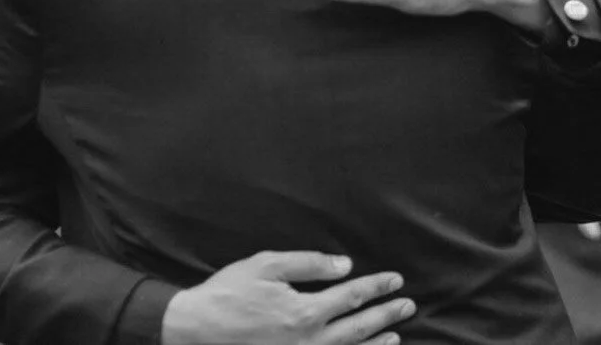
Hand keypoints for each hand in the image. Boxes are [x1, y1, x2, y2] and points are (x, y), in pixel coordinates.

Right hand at [160, 251, 412, 344]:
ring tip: (395, 336)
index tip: (396, 281)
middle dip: (386, 315)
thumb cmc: (227, 295)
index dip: (377, 287)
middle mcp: (308, 342)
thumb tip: (344, 265)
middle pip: (358, 327)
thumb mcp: (266, 265)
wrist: (192, 332)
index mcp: (304, 312)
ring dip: (375, 344)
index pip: (352, 297)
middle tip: (408, 306)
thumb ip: (308, 264)